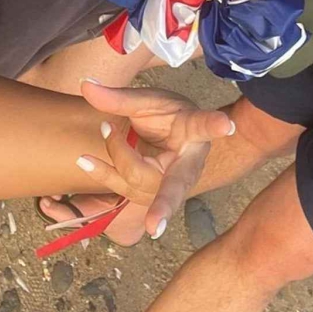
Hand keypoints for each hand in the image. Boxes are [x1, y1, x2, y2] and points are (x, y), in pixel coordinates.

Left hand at [73, 81, 234, 237]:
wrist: (175, 136)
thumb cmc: (168, 116)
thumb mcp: (149, 101)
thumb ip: (119, 98)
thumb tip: (85, 86)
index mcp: (194, 133)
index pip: (203, 127)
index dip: (214, 126)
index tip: (226, 125)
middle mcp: (186, 165)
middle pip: (172, 183)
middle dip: (163, 205)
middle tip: (152, 225)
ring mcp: (169, 185)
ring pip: (140, 184)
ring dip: (116, 160)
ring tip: (106, 128)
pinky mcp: (149, 194)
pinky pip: (124, 189)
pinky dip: (103, 174)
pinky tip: (85, 162)